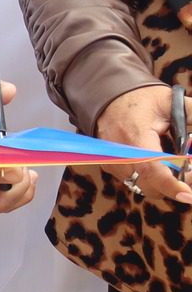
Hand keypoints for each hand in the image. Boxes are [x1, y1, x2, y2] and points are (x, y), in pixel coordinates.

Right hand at [94, 84, 191, 204]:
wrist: (107, 97)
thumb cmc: (141, 99)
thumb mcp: (171, 102)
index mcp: (134, 134)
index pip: (151, 166)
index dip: (171, 184)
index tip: (189, 194)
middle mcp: (118, 153)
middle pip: (151, 184)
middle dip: (177, 183)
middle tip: (191, 167)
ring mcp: (112, 162)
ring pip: (145, 186)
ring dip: (165, 182)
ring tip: (178, 162)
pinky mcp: (110, 168)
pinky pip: (136, 181)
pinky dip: (153, 178)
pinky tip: (161, 162)